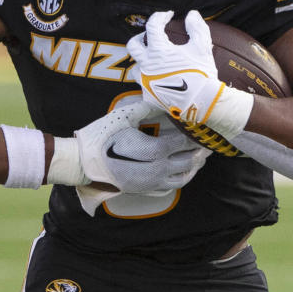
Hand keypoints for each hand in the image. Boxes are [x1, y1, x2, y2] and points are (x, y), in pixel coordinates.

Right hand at [74, 100, 207, 192]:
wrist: (84, 163)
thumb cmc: (102, 138)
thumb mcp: (123, 117)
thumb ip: (146, 108)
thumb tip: (161, 101)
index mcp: (154, 150)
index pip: (184, 142)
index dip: (196, 135)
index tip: (203, 128)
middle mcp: (158, 169)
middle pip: (189, 162)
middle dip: (200, 152)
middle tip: (207, 143)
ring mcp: (152, 183)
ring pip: (183, 178)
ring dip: (194, 168)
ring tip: (199, 158)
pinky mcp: (146, 190)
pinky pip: (171, 187)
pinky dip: (180, 179)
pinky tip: (181, 172)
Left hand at [127, 10, 252, 139]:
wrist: (203, 102)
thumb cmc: (202, 74)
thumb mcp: (202, 47)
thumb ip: (197, 28)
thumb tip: (191, 15)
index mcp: (158, 51)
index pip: (152, 26)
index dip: (160, 16)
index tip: (168, 15)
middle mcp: (146, 65)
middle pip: (133, 45)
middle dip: (140, 37)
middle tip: (151, 36)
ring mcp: (145, 82)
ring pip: (136, 67)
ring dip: (143, 61)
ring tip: (156, 60)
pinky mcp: (148, 96)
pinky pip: (144, 85)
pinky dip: (151, 80)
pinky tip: (161, 79)